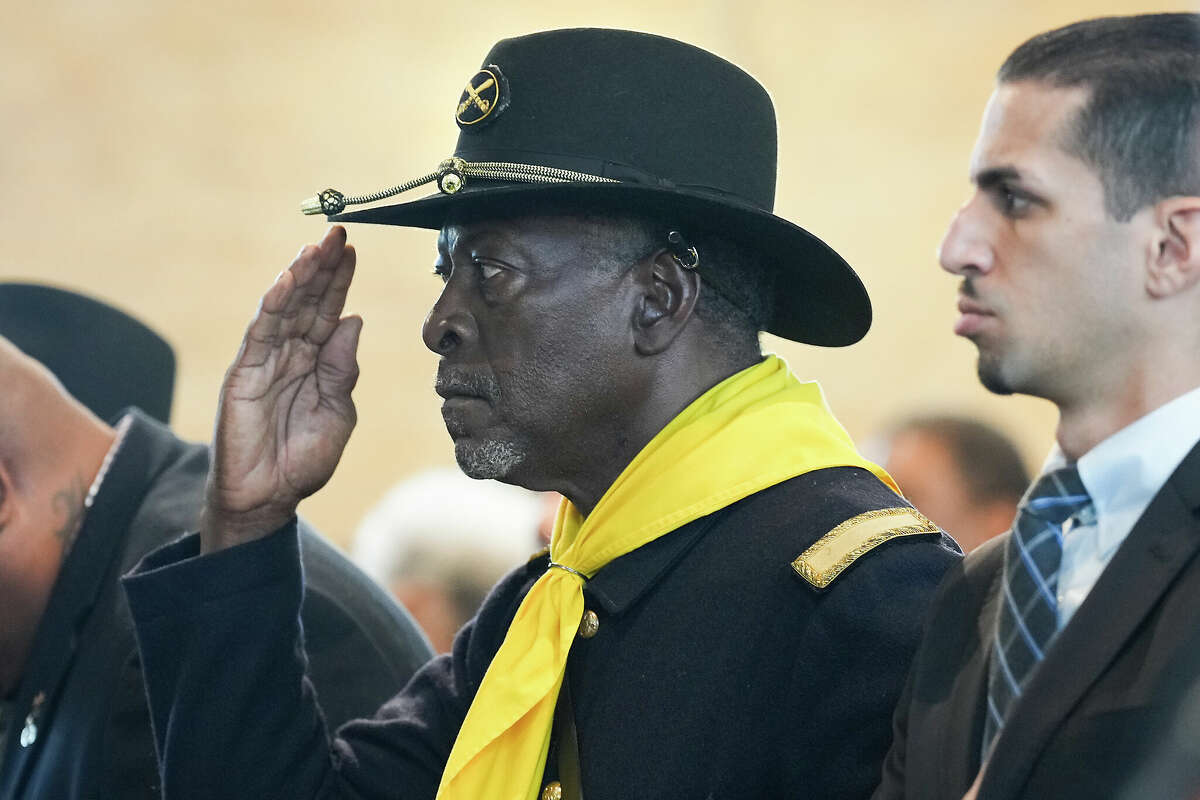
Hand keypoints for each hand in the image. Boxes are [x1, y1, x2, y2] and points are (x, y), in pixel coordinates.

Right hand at [201, 226, 360, 552]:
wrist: (269, 497)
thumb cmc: (303, 459)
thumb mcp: (338, 411)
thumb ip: (342, 368)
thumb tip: (353, 320)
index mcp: (315, 363)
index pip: (328, 312)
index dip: (339, 282)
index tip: (353, 250)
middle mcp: (290, 354)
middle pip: (308, 302)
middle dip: (322, 268)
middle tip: (338, 234)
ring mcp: (265, 361)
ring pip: (284, 309)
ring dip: (300, 276)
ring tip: (317, 248)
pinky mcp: (245, 373)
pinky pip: (261, 331)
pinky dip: (275, 304)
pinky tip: (289, 280)